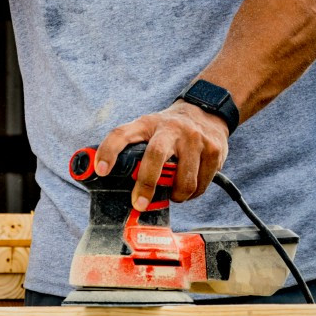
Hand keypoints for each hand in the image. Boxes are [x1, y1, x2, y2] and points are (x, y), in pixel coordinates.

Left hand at [96, 101, 229, 209]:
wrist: (207, 112)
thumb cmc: (169, 129)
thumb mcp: (148, 129)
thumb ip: (132, 148)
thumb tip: (106, 177)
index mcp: (146, 124)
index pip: (121, 134)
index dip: (108, 151)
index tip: (101, 171)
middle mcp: (170, 128)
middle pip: (155, 156)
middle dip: (146, 184)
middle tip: (139, 203)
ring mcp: (194, 139)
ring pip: (183, 181)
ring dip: (176, 195)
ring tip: (173, 193)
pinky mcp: (214, 151)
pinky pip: (201, 185)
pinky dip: (193, 194)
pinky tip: (190, 186)